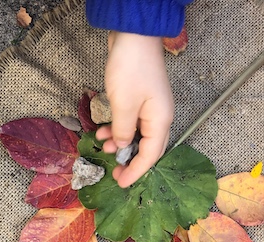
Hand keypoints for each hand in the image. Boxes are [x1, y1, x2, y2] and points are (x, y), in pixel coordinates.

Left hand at [96, 31, 173, 187]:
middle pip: (147, 148)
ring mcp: (151, 108)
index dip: (136, 172)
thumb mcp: (123, 105)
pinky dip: (118, 129)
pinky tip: (102, 130)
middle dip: (130, 161)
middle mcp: (160, 117)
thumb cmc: (131, 70)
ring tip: (102, 147)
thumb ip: (123, 131)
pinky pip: (131, 122)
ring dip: (120, 143)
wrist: (134, 35)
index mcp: (161, 121)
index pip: (151, 156)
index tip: (122, 184)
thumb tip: (124, 146)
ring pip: (137, 135)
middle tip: (114, 173)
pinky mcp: (141, 100)